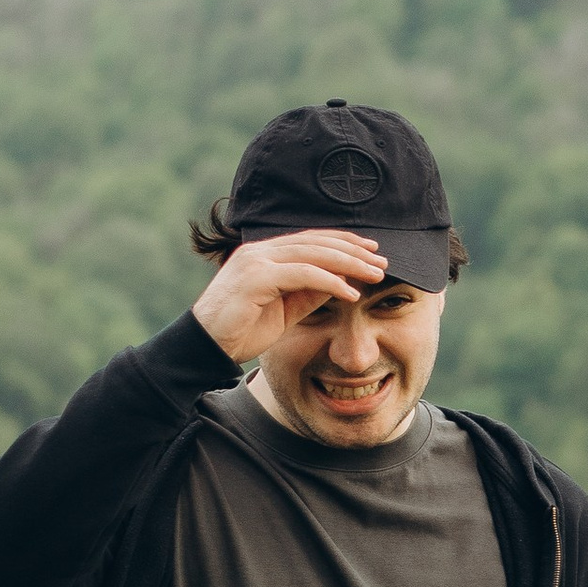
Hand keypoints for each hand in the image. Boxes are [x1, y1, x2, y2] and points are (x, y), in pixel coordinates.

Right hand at [192, 231, 390, 361]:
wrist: (205, 346)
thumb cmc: (242, 330)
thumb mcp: (284, 310)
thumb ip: (308, 294)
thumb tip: (341, 283)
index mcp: (264, 254)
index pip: (311, 239)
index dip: (343, 242)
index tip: (371, 251)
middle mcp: (259, 251)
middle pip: (316, 242)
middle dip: (352, 250)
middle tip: (382, 260)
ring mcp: (256, 261)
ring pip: (312, 254)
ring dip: (348, 264)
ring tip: (374, 274)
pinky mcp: (254, 277)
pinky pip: (302, 274)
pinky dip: (330, 282)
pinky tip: (350, 292)